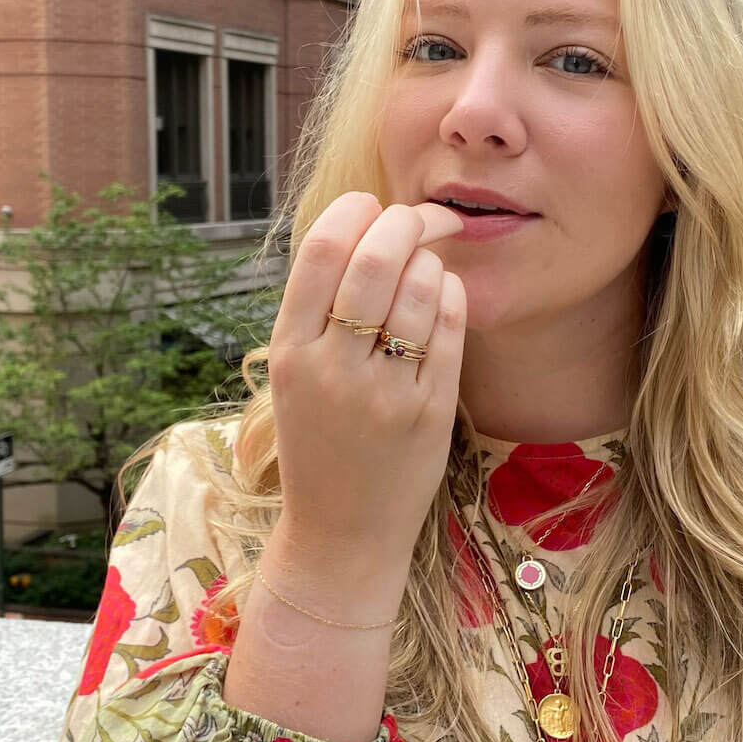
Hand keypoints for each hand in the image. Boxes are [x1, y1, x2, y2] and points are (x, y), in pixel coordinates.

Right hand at [265, 192, 466, 582]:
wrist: (341, 535)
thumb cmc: (320, 444)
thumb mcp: (295, 375)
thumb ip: (318, 310)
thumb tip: (360, 227)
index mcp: (289, 351)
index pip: (322, 249)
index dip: (354, 211)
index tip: (374, 206)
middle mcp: (332, 368)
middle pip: (376, 258)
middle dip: (408, 220)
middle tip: (426, 216)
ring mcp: (384, 391)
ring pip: (421, 287)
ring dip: (433, 261)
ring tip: (431, 267)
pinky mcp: (428, 412)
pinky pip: (450, 328)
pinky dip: (453, 296)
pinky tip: (446, 296)